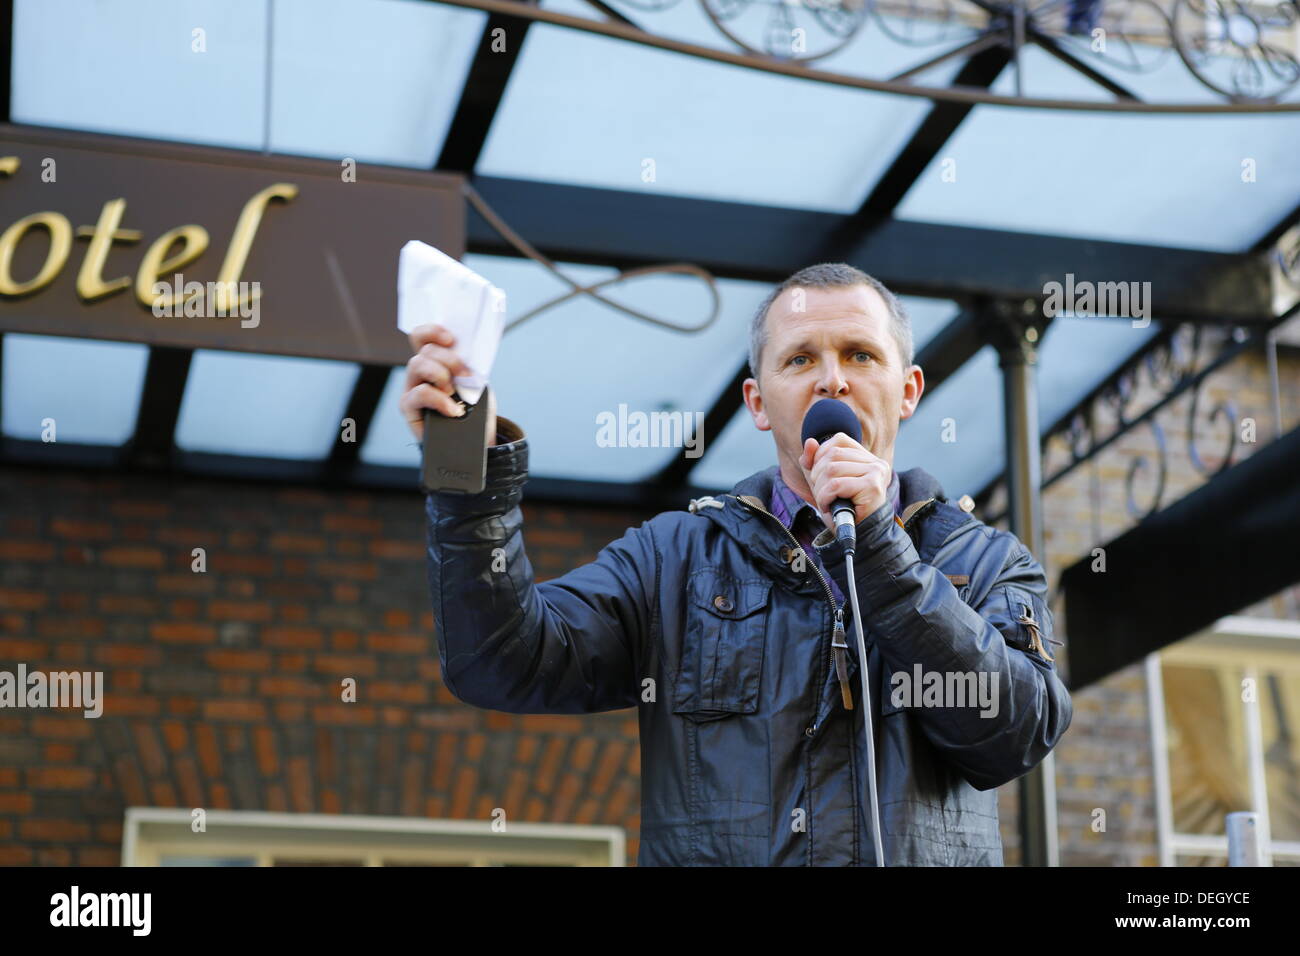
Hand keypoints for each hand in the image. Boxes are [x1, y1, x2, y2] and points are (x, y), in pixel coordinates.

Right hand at [400, 323, 496, 444]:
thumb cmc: (474, 410)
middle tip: (466, 374)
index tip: (451, 339)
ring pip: (416, 364)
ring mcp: (412, 388)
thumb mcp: (475, 384)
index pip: (422, 337)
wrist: (473, 440)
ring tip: (453, 391)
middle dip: (449, 359)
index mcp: (434, 361)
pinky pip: (419, 394)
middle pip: (425, 351)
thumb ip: (467, 367)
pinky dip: (439, 400)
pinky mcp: (409, 407)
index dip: (432, 331)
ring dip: (440, 374)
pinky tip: (453, 410)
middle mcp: (419, 372)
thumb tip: (469, 353)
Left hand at [798, 433, 889, 531]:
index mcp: (867, 458)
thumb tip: (809, 442)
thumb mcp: (823, 482)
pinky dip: (825, 497)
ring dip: (821, 489)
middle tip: (822, 494)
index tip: (819, 476)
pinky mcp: (872, 486)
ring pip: (832, 469)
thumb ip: (814, 461)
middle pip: (833, 454)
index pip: (839, 440)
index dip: (821, 455)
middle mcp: (875, 462)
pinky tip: (830, 506)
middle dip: (817, 476)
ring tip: (827, 502)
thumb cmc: (843, 510)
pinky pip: (836, 485)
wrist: (860, 537)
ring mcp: (876, 472)